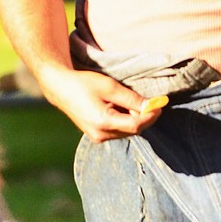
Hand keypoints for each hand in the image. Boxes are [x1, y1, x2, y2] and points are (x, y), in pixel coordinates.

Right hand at [40, 67, 167, 141]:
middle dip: (143, 116)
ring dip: (134, 118)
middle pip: (133, 130)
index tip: (160, 104)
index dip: (151, 115)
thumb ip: (132, 99)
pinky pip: (119, 130)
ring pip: (127, 131)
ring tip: (126, 101)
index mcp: (103, 123)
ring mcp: (98, 137)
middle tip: (145, 99)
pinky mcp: (96, 135)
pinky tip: (118, 107)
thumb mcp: (110, 87)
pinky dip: (124, 120)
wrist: (60, 87)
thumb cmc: (84, 83)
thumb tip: (152, 105)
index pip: (137, 125)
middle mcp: (101, 135)